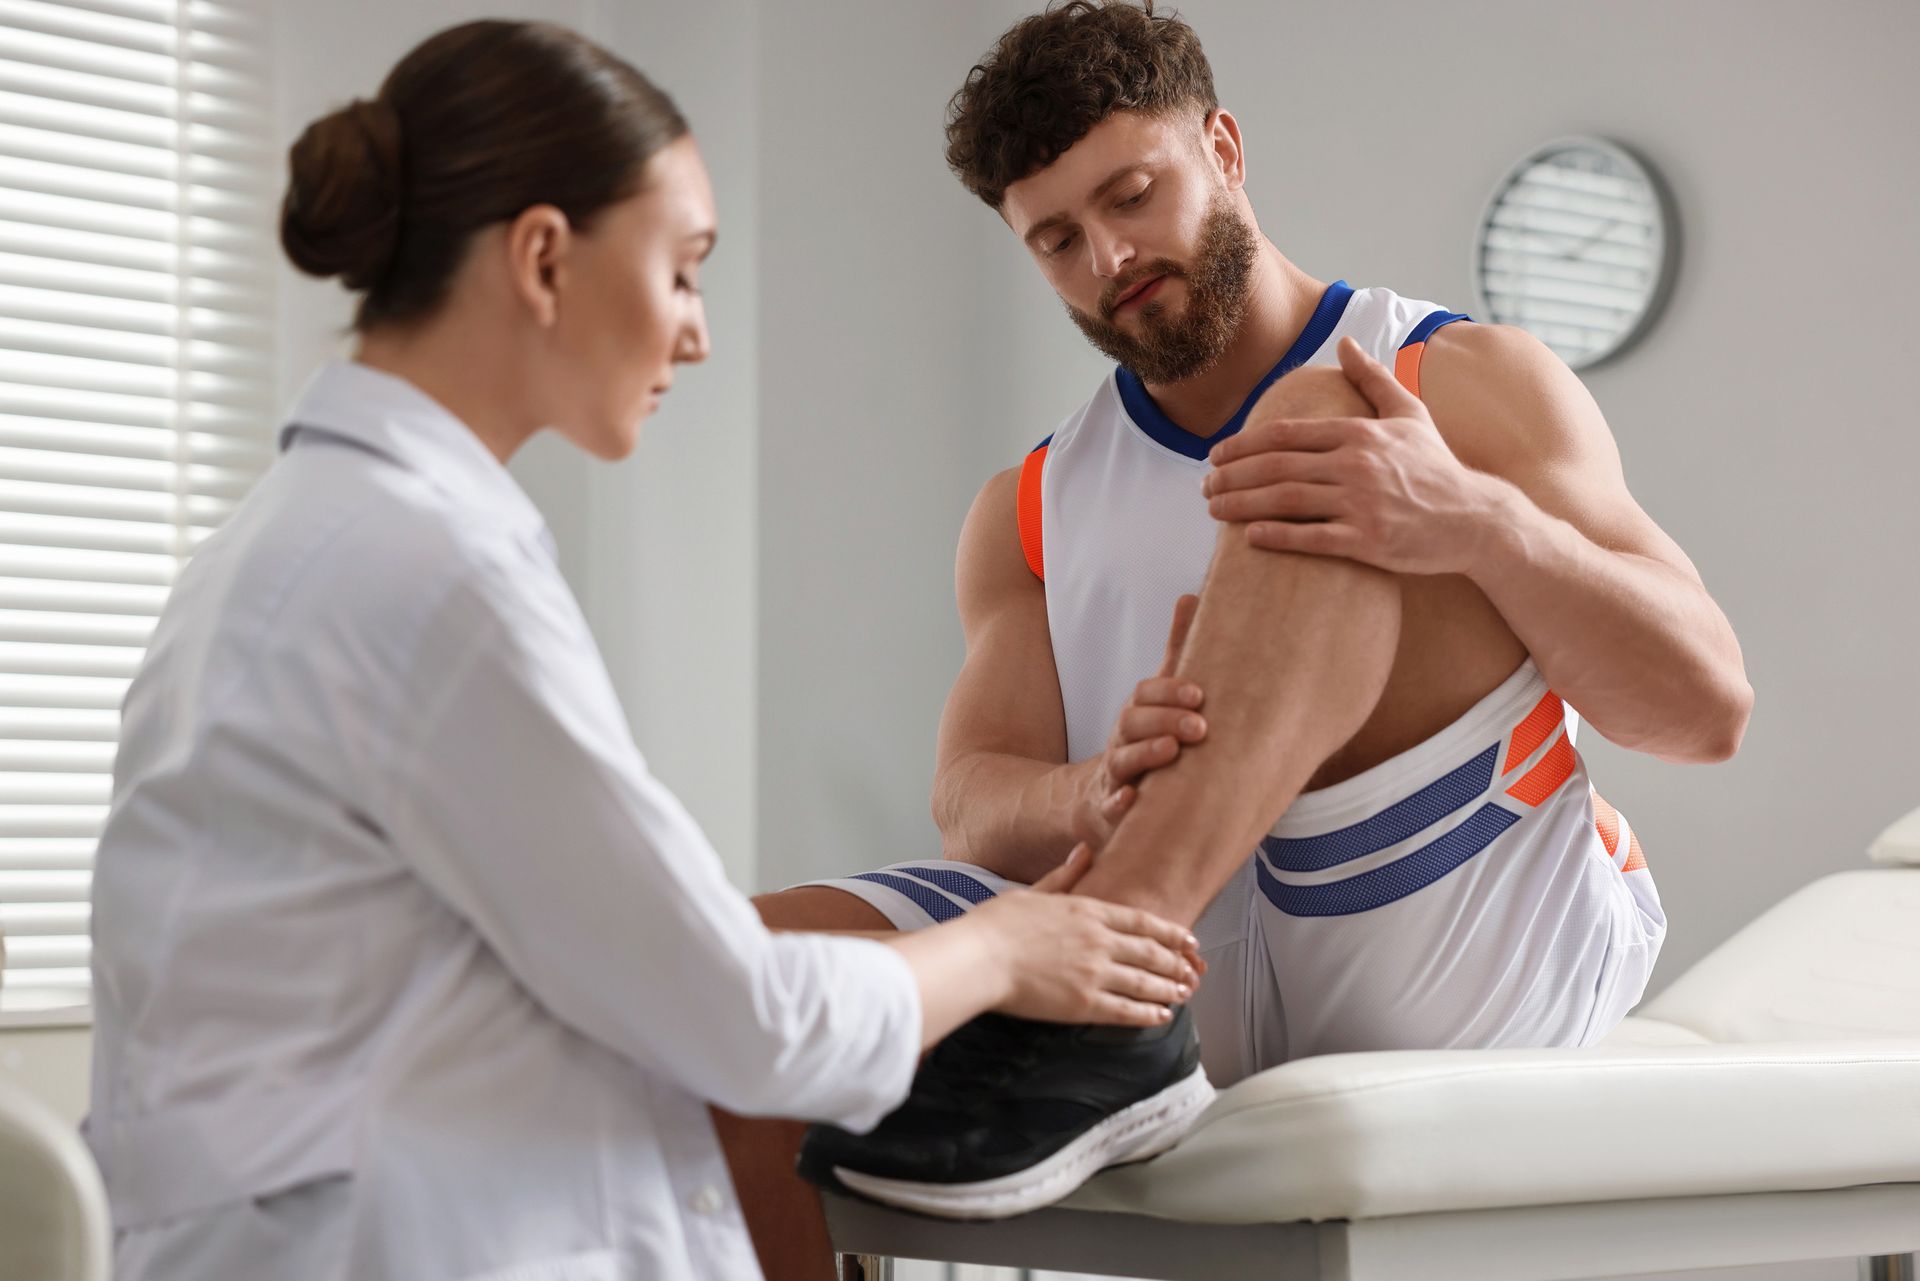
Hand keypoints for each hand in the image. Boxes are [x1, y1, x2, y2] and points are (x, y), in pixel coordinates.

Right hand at [971, 845, 1200, 1026]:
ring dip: (1169, 988)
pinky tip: (1162, 1016)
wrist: (979, 958)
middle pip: (1151, 952)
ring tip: (1183, 993)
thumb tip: (1085, 851)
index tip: (1188, 940)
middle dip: (1175, 962)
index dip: (1170, 932)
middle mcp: (1099, 941)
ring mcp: (1095, 973)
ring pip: (1145, 982)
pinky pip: (1127, 1011)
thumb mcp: (1032, 891)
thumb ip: (1064, 875)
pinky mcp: (1084, 1003)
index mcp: (1088, 911)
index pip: (1142, 922)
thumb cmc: (996, 925)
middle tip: (1191, 971)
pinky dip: (1149, 1014)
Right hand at [1069, 594, 1205, 848]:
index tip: (1199, 694)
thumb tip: (1190, 595)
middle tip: (1200, 727)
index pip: (1146, 694)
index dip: (1170, 692)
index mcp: (1137, 713)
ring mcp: (1113, 775)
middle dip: (1165, 721)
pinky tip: (1132, 802)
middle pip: (1133, 723)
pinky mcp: (1110, 811)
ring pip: (1122, 761)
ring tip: (1172, 752)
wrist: (1096, 797)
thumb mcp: (1159, 698)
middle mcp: (1121, 740)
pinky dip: (1118, 805)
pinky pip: (1109, 808)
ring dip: (1145, 755)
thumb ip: (1176, 653)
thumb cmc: (1143, 740)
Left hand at [1202, 335, 1510, 576]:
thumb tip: (1347, 344)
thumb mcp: (1411, 413)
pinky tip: (1249, 536)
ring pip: (1286, 500)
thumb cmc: (1436, 466)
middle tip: (1204, 485)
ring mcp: (1363, 504)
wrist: (1475, 519)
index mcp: (1359, 433)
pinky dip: (1277, 536)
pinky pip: (1312, 539)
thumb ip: (1373, 379)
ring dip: (1242, 504)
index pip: (1285, 434)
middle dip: (1232, 475)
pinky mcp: (1369, 542)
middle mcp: (1357, 465)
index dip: (1243, 444)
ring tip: (1214, 508)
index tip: (1215, 454)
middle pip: (1276, 466)